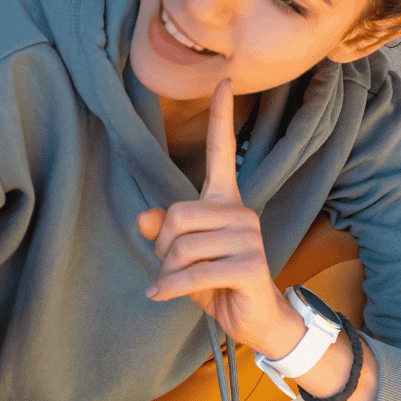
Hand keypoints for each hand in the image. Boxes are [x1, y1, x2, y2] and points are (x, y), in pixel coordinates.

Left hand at [140, 80, 301, 358]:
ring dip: (167, 272)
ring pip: (182, 247)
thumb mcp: (182, 258)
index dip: (222, 117)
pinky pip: (194, 272)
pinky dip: (170, 288)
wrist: (256, 320)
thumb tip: (143, 218)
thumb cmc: (217, 284)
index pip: (223, 152)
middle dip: (162, 248)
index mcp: (225, 202)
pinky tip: (160, 296)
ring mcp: (248, 237)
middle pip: (176, 215)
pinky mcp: (248, 265)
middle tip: (168, 268)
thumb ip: (163, 234)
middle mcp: (239, 212)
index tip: (224, 79)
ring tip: (176, 284)